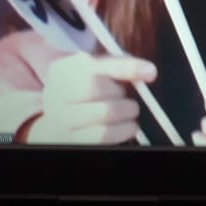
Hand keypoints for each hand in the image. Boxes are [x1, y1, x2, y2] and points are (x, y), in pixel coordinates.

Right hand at [27, 53, 156, 143]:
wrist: (61, 121)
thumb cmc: (86, 93)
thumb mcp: (98, 73)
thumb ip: (122, 66)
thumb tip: (149, 71)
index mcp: (62, 71)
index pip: (95, 64)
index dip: (126, 67)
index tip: (150, 72)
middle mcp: (55, 94)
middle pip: (97, 87)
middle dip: (120, 92)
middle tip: (127, 99)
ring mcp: (59, 120)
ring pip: (104, 111)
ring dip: (127, 111)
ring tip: (129, 111)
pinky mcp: (70, 141)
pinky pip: (104, 134)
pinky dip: (124, 129)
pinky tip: (127, 126)